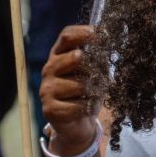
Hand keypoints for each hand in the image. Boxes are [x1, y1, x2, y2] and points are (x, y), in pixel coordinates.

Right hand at [40, 25, 98, 150]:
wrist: (77, 124)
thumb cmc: (87, 92)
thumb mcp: (95, 71)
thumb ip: (98, 57)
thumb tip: (108, 40)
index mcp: (58, 54)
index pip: (67, 36)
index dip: (84, 32)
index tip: (101, 35)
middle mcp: (49, 68)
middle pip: (76, 58)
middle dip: (95, 69)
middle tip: (100, 79)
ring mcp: (47, 89)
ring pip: (81, 85)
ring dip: (94, 93)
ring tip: (92, 97)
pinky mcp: (50, 109)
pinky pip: (79, 106)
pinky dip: (88, 108)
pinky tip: (85, 109)